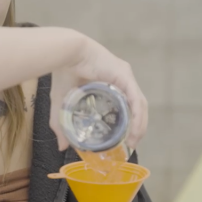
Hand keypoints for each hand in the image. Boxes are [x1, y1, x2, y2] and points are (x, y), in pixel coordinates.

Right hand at [49, 35, 147, 150]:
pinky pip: (137, 99)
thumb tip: (62, 146)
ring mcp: (125, 77)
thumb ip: (62, 124)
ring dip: (140, 125)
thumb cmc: (62, 73)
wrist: (64, 54)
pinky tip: (135, 130)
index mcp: (109, 83)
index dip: (127, 124)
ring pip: (139, 104)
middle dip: (136, 127)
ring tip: (134, 141)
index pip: (125, 106)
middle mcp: (121, 80)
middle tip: (130, 144)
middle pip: (135, 107)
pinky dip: (138, 116)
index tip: (123, 140)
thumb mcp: (62, 104)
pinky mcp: (125, 76)